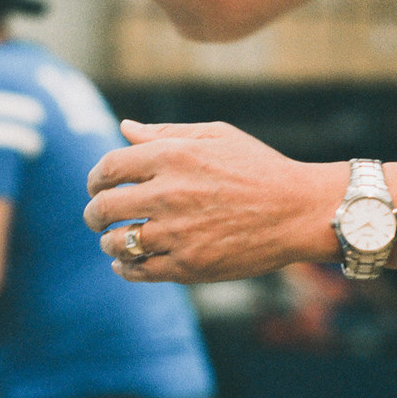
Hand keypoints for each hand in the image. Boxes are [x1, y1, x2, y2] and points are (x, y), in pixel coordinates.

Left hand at [85, 121, 340, 285]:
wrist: (302, 210)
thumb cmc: (262, 168)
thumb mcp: (218, 136)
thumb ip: (167, 133)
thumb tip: (125, 127)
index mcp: (174, 156)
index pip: (109, 167)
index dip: (96, 179)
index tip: (99, 186)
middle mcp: (171, 193)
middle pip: (104, 208)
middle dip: (94, 213)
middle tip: (98, 217)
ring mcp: (179, 232)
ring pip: (118, 242)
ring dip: (110, 242)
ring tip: (117, 240)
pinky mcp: (190, 265)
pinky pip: (140, 270)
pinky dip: (126, 268)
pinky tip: (128, 263)